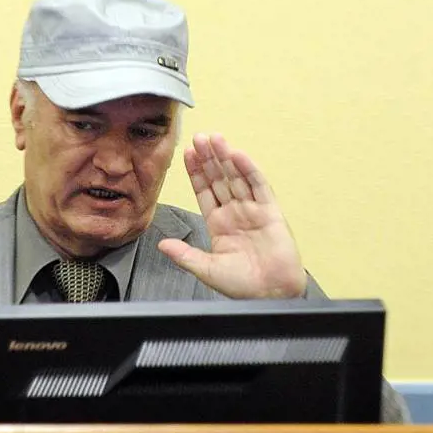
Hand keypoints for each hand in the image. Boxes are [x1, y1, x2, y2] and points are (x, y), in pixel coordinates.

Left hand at [158, 133, 306, 297]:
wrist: (270, 295)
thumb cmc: (241, 285)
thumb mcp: (205, 269)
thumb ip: (184, 255)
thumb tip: (161, 244)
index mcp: (218, 224)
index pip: (204, 191)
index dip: (196, 172)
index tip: (187, 153)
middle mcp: (235, 213)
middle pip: (219, 179)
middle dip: (209, 158)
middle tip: (199, 137)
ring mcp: (253, 211)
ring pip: (237, 178)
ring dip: (225, 158)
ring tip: (215, 139)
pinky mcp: (271, 213)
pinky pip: (259, 187)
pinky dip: (249, 170)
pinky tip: (237, 155)